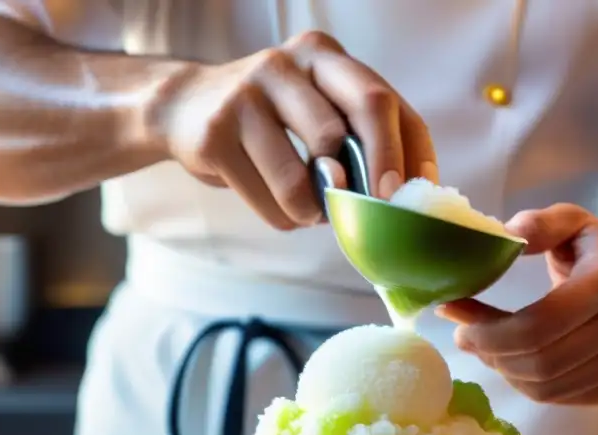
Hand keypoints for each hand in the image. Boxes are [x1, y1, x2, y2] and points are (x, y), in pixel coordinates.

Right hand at [152, 31, 437, 229]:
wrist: (185, 110)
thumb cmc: (271, 121)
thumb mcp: (316, 109)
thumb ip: (358, 136)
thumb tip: (403, 197)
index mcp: (324, 56)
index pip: (385, 99)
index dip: (409, 150)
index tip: (413, 193)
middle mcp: (288, 63)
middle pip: (360, 114)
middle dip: (380, 171)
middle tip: (379, 210)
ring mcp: (248, 93)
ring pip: (307, 172)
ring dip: (318, 209)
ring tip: (314, 212)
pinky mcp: (217, 132)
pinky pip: (269, 196)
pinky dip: (284, 216)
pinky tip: (282, 209)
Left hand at [437, 204, 597, 405]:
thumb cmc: (593, 249)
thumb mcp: (569, 220)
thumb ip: (538, 225)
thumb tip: (502, 238)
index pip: (541, 323)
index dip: (492, 331)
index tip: (460, 323)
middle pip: (542, 362)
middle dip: (492, 353)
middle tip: (466, 337)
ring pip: (546, 388)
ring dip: (504, 370)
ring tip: (486, 347)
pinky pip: (558, 398)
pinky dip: (525, 383)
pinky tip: (513, 359)